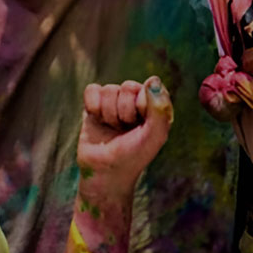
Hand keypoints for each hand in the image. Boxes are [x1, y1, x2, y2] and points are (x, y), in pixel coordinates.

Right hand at [75, 78, 172, 225]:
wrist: (104, 173)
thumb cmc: (133, 157)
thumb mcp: (154, 136)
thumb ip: (159, 108)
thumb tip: (153, 80)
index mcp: (154, 106)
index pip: (149, 88)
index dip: (142, 107)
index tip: (140, 126)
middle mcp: (135, 101)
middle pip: (128, 86)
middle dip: (124, 111)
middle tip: (125, 130)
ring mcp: (113, 102)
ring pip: (109, 89)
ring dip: (109, 113)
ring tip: (112, 129)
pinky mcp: (94, 105)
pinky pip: (92, 90)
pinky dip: (93, 105)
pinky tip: (97, 120)